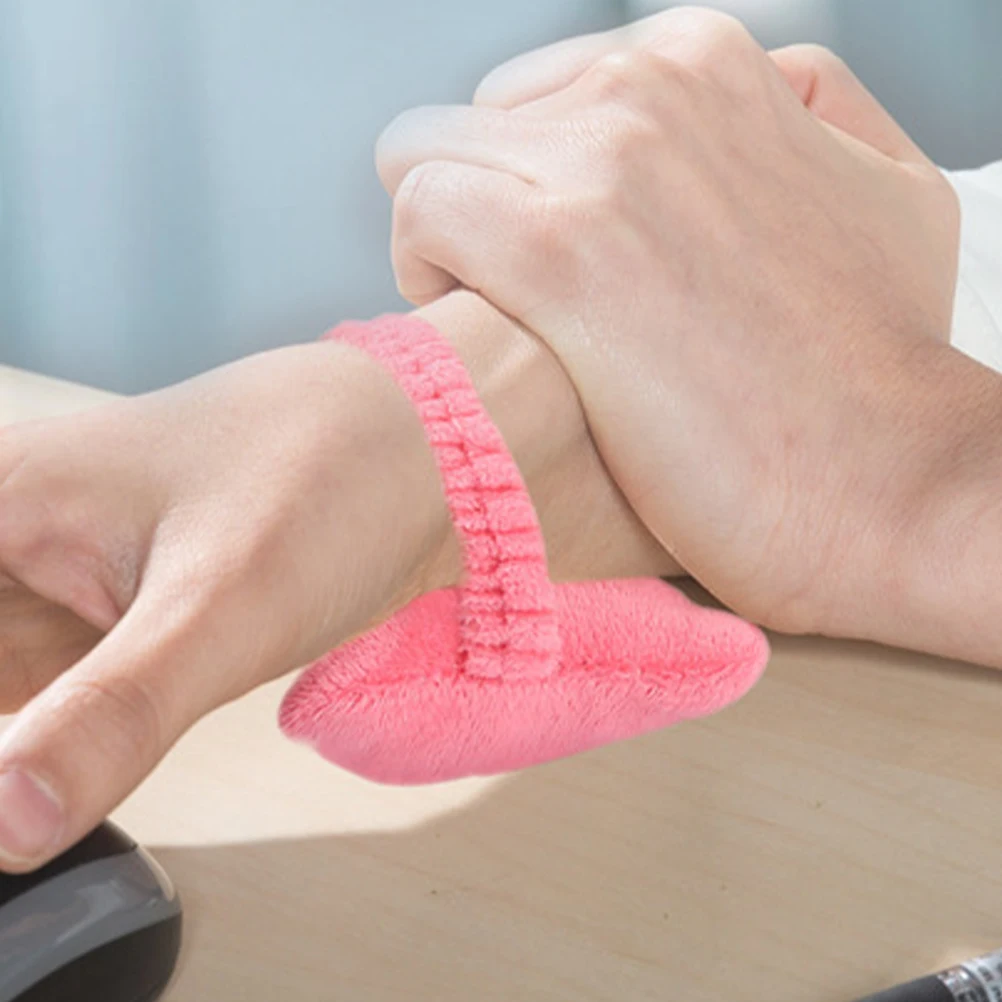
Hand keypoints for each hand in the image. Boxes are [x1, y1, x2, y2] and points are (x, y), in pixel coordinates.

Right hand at [0, 295, 671, 871]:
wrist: (426, 456)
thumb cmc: (331, 473)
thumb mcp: (224, 601)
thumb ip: (112, 714)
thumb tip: (5, 827)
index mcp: (0, 502)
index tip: (19, 771)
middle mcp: (15, 539)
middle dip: (16, 732)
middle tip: (52, 783)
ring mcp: (67, 585)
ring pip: (13, 695)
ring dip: (28, 749)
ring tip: (111, 744)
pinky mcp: (120, 621)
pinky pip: (59, 702)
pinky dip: (61, 749)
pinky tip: (74, 781)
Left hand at [376, 8, 962, 642]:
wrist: (883, 480)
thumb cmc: (878, 364)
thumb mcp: (885, 187)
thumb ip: (807, 110)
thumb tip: (751, 91)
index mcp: (707, 65)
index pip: (536, 97)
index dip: (531, 189)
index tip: (563, 270)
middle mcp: (647, 91)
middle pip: (472, 128)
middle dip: (486, 215)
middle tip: (527, 309)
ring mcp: (600, 166)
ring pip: (424, 163)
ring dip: (446, 250)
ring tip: (501, 332)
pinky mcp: (558, 257)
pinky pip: (421, 217)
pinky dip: (428, 280)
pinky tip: (486, 344)